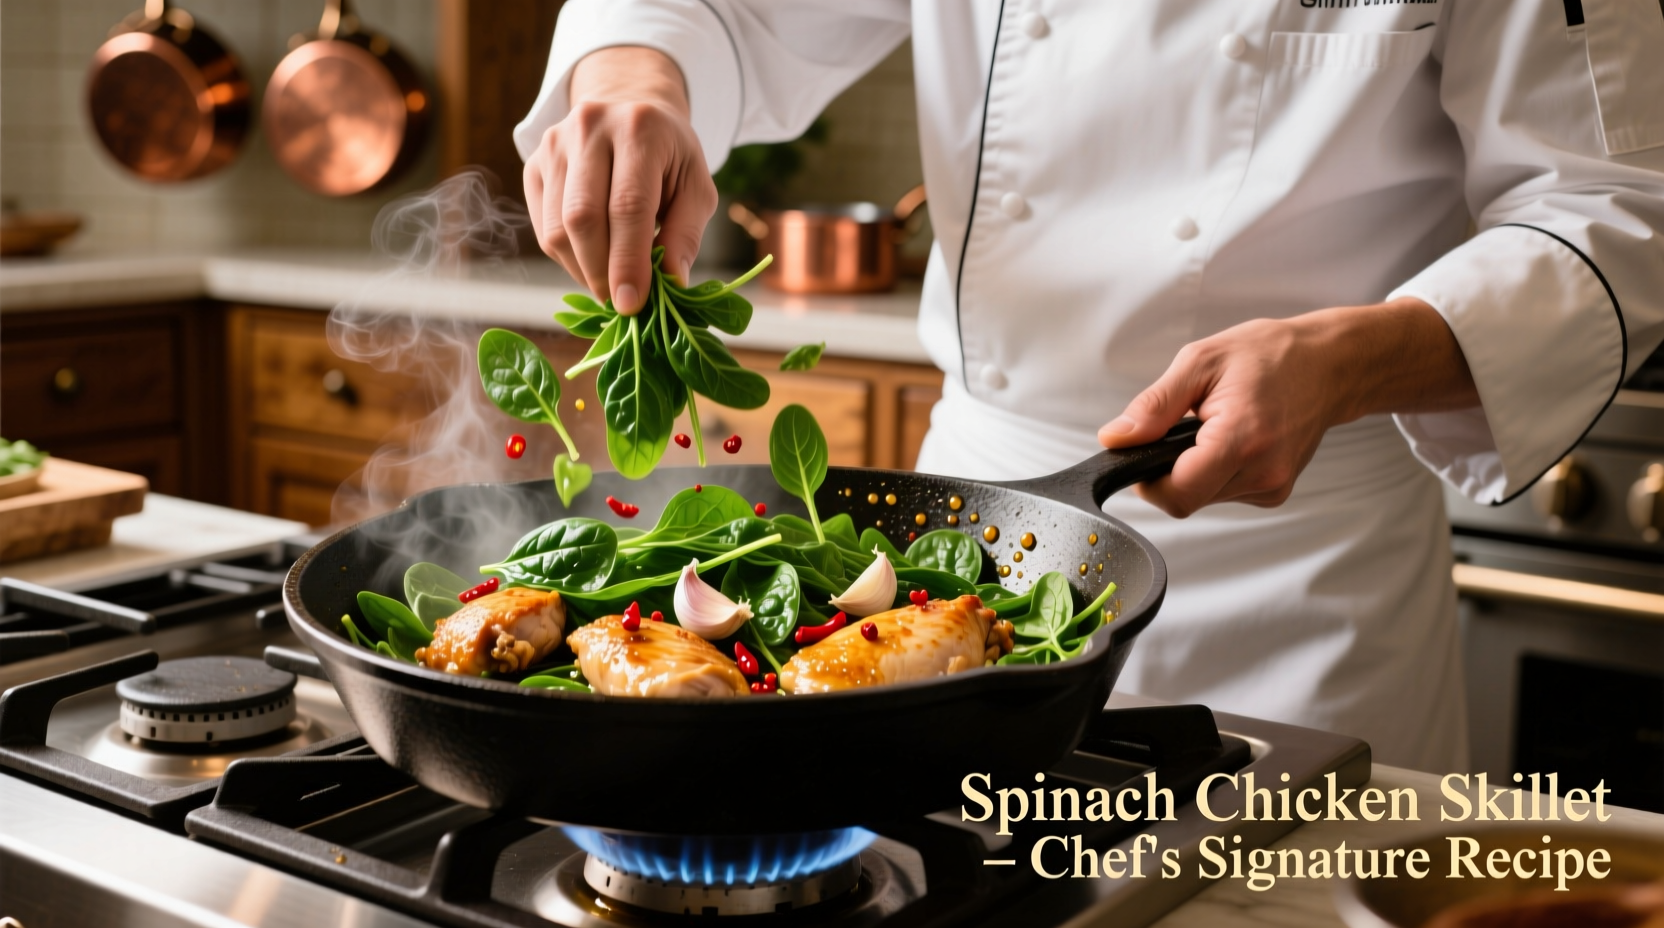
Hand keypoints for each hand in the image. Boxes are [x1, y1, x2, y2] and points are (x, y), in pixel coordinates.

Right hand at [524, 47, 716, 313]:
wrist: (629, 107)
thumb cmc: (669, 156)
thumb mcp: (697, 186)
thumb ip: (686, 232)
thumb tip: (671, 281)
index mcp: (639, 128)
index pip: (628, 205)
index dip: (628, 261)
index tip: (631, 304)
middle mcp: (589, 128)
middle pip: (583, 218)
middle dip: (601, 272)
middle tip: (620, 302)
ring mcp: (554, 144)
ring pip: (557, 229)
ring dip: (583, 270)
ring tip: (610, 281)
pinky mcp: (534, 163)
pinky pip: (543, 227)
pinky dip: (567, 257)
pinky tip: (592, 260)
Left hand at [1098, 298, 1479, 516]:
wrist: (1329, 365)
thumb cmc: (1269, 355)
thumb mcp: (1200, 362)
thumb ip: (1154, 406)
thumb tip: (1116, 438)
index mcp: (1241, 439)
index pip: (1177, 494)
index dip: (1148, 479)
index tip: (1146, 451)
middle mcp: (1263, 472)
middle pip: (1186, 499)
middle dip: (1170, 470)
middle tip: (1183, 428)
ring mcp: (1273, 486)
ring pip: (1203, 498)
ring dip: (1194, 469)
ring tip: (1213, 426)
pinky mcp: (1275, 491)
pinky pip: (1225, 493)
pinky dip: (1216, 471)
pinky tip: (1231, 439)